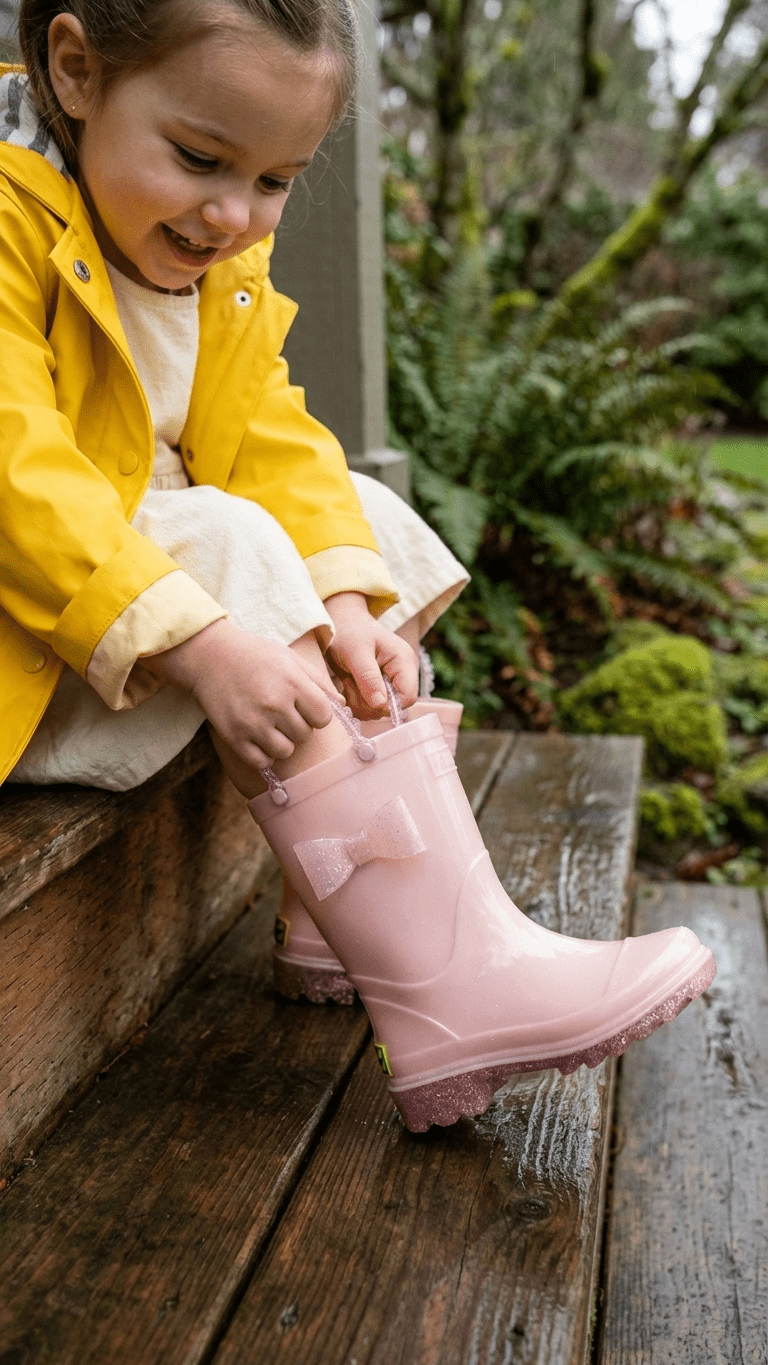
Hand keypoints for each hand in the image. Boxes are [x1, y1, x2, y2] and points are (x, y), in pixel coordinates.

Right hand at [144, 619, 332, 768]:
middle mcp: (275, 704)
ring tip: (269, 725)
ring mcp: (253, 722)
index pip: (324, 717)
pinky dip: (262, 754)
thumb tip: (342, 704)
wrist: (209, 655)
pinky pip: (261, 761)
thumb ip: (318, 681)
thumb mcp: (289, 658)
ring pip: (285, 751)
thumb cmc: (254, 654)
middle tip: (281, 712)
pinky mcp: (234, 737)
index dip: (317, 715)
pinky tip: (256, 737)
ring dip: (281, 742)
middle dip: (298, 726)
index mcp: (292, 683)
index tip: (305, 708)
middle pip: (304, 735)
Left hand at [324, 592, 418, 718]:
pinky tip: (349, 686)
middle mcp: (403, 674)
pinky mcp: (381, 688)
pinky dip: (357, 702)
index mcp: (405, 661)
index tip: (365, 696)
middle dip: (369, 702)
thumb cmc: (349, 632)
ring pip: (380, 710)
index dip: (387, 704)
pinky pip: (371, 708)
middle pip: (394, 707)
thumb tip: (381, 705)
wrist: (341, 624)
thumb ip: (368, 678)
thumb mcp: (355, 653)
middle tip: (351, 684)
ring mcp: (392, 682)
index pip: (408, 697)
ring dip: (360, 702)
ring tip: (349, 681)